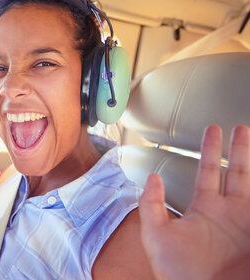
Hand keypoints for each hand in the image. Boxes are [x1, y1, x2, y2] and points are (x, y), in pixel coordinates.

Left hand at [139, 124, 249, 279]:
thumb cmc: (177, 272)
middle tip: (240, 127)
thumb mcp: (156, 236)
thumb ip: (151, 205)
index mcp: (205, 208)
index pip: (208, 170)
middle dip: (239, 148)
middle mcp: (229, 212)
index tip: (213, 130)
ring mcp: (247, 223)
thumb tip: (153, 176)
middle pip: (238, 171)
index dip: (211, 149)